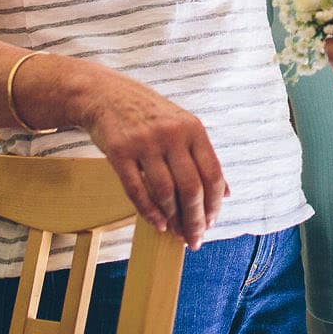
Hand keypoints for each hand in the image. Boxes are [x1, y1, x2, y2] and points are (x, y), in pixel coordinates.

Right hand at [81, 74, 228, 249]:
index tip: (212, 223)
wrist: (107, 95)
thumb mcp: (183, 126)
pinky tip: (157, 224)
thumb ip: (203, 158)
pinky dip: (149, 212)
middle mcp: (172, 135)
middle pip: (191, 188)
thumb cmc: (150, 115)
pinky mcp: (119, 151)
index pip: (212, 174)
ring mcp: (145, 143)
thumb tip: (224, 193)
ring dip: (173, 219)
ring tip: (176, 233)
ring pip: (165, 192)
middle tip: (195, 238)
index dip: (214, 204)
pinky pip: (137, 190)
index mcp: (193, 129)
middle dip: (195, 219)